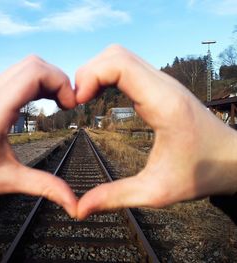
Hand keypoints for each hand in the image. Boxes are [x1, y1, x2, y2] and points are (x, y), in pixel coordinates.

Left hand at [0, 56, 77, 216]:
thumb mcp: (9, 181)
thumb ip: (44, 186)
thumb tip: (73, 202)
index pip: (32, 75)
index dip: (59, 83)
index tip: (70, 105)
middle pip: (33, 64)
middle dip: (58, 79)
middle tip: (67, 103)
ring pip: (26, 66)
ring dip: (48, 79)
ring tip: (59, 101)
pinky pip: (18, 75)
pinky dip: (37, 81)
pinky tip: (44, 99)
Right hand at [75, 44, 236, 218]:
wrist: (233, 159)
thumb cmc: (203, 172)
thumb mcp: (157, 191)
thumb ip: (116, 197)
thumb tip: (80, 208)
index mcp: (163, 103)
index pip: (119, 65)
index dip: (90, 77)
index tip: (77, 102)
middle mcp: (163, 85)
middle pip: (115, 54)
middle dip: (88, 73)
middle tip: (77, 102)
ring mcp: (162, 83)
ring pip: (120, 56)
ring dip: (96, 72)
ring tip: (85, 99)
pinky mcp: (159, 87)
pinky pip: (127, 67)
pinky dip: (107, 75)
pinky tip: (100, 96)